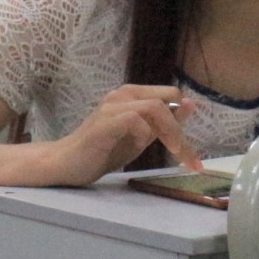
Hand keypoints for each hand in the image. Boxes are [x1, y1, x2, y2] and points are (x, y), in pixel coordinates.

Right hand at [38, 83, 203, 183]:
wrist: (65, 164)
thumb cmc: (104, 151)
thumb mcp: (142, 137)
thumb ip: (163, 123)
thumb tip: (191, 105)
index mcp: (133, 94)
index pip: (171, 96)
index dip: (185, 119)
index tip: (192, 151)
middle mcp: (123, 94)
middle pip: (167, 100)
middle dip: (181, 131)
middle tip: (187, 159)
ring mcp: (112, 107)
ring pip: (154, 108)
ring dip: (169, 132)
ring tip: (172, 154)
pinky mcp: (103, 123)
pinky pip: (134, 119)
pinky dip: (144, 134)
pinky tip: (140, 147)